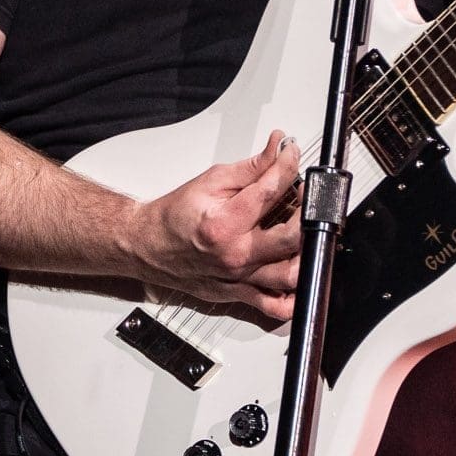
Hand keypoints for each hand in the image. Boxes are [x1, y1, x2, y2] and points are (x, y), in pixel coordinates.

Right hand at [133, 130, 302, 319]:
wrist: (148, 245)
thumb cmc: (176, 216)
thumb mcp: (212, 181)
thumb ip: (251, 167)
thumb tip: (278, 148)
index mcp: (224, 223)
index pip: (271, 189)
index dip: (288, 165)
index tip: (292, 155)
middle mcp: (234, 254)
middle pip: (291, 238)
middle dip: (307, 212)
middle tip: (306, 198)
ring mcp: (239, 278)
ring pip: (290, 275)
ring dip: (307, 253)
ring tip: (305, 233)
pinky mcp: (239, 294)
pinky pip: (275, 307)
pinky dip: (293, 297)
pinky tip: (297, 275)